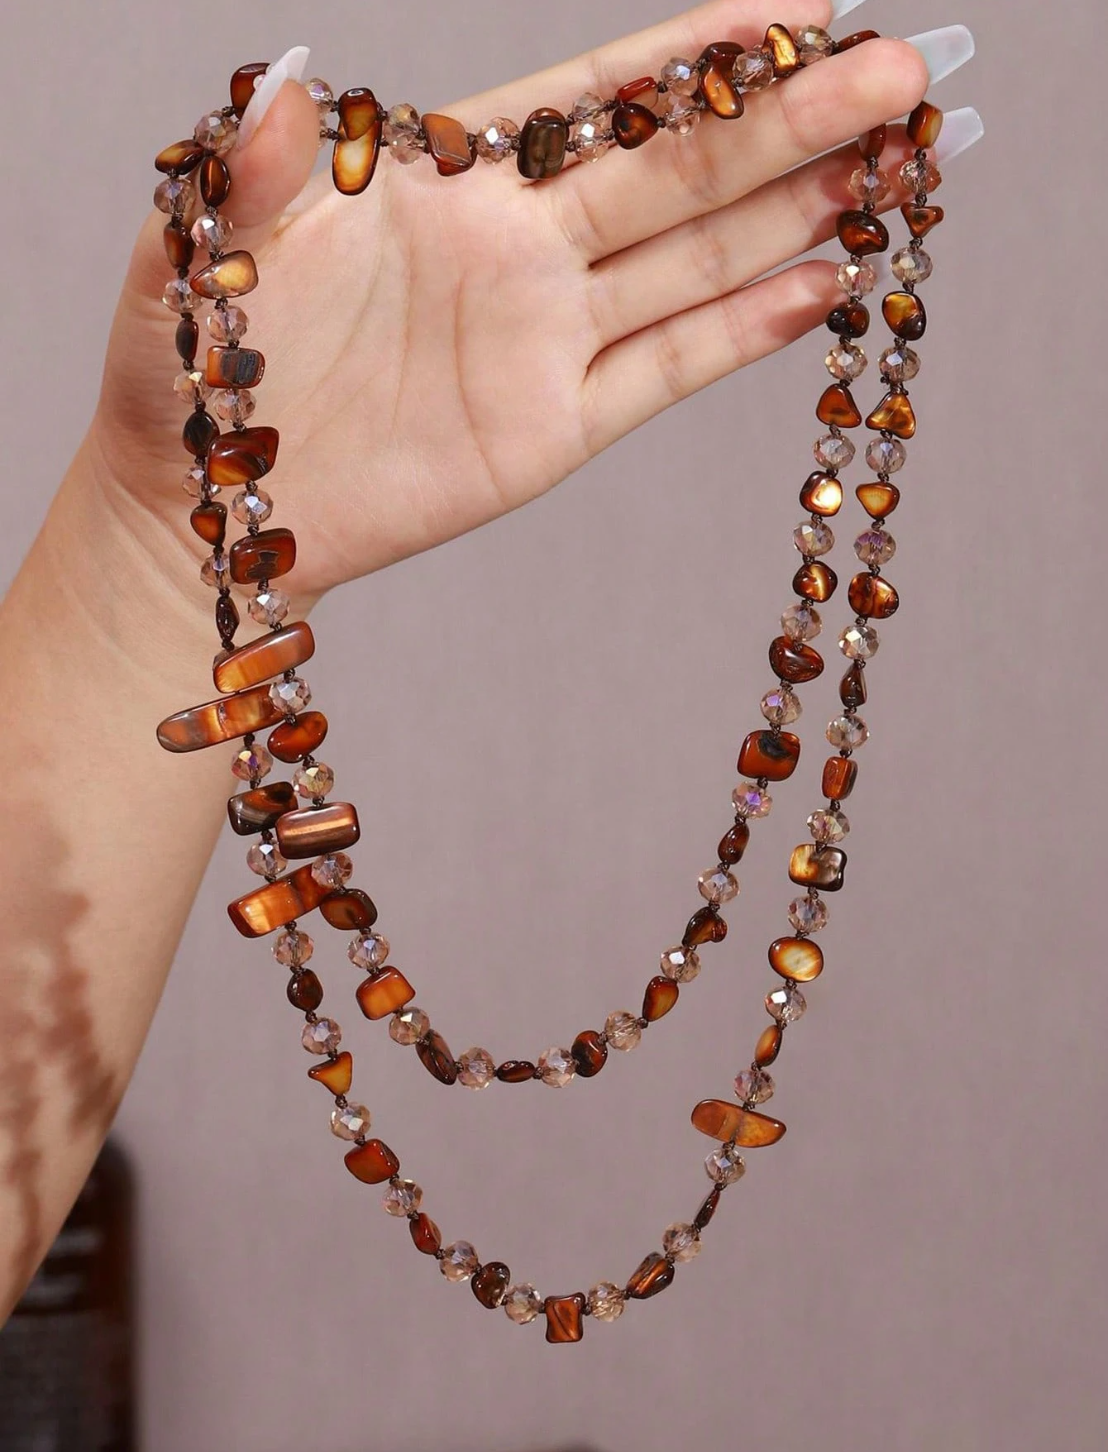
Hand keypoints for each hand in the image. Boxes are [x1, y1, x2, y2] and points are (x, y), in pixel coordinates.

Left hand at [93, 0, 949, 605]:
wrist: (209, 504)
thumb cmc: (192, 367)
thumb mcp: (201, 249)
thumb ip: (253, 166)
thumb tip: (284, 82)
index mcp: (444, 180)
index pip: (596, 99)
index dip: (696, 54)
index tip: (799, 9)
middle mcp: (517, 248)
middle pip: (678, 170)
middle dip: (790, 121)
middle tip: (901, 72)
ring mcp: (544, 338)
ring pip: (696, 262)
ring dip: (795, 214)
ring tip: (894, 169)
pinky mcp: (554, 428)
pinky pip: (668, 369)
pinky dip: (746, 329)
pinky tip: (825, 285)